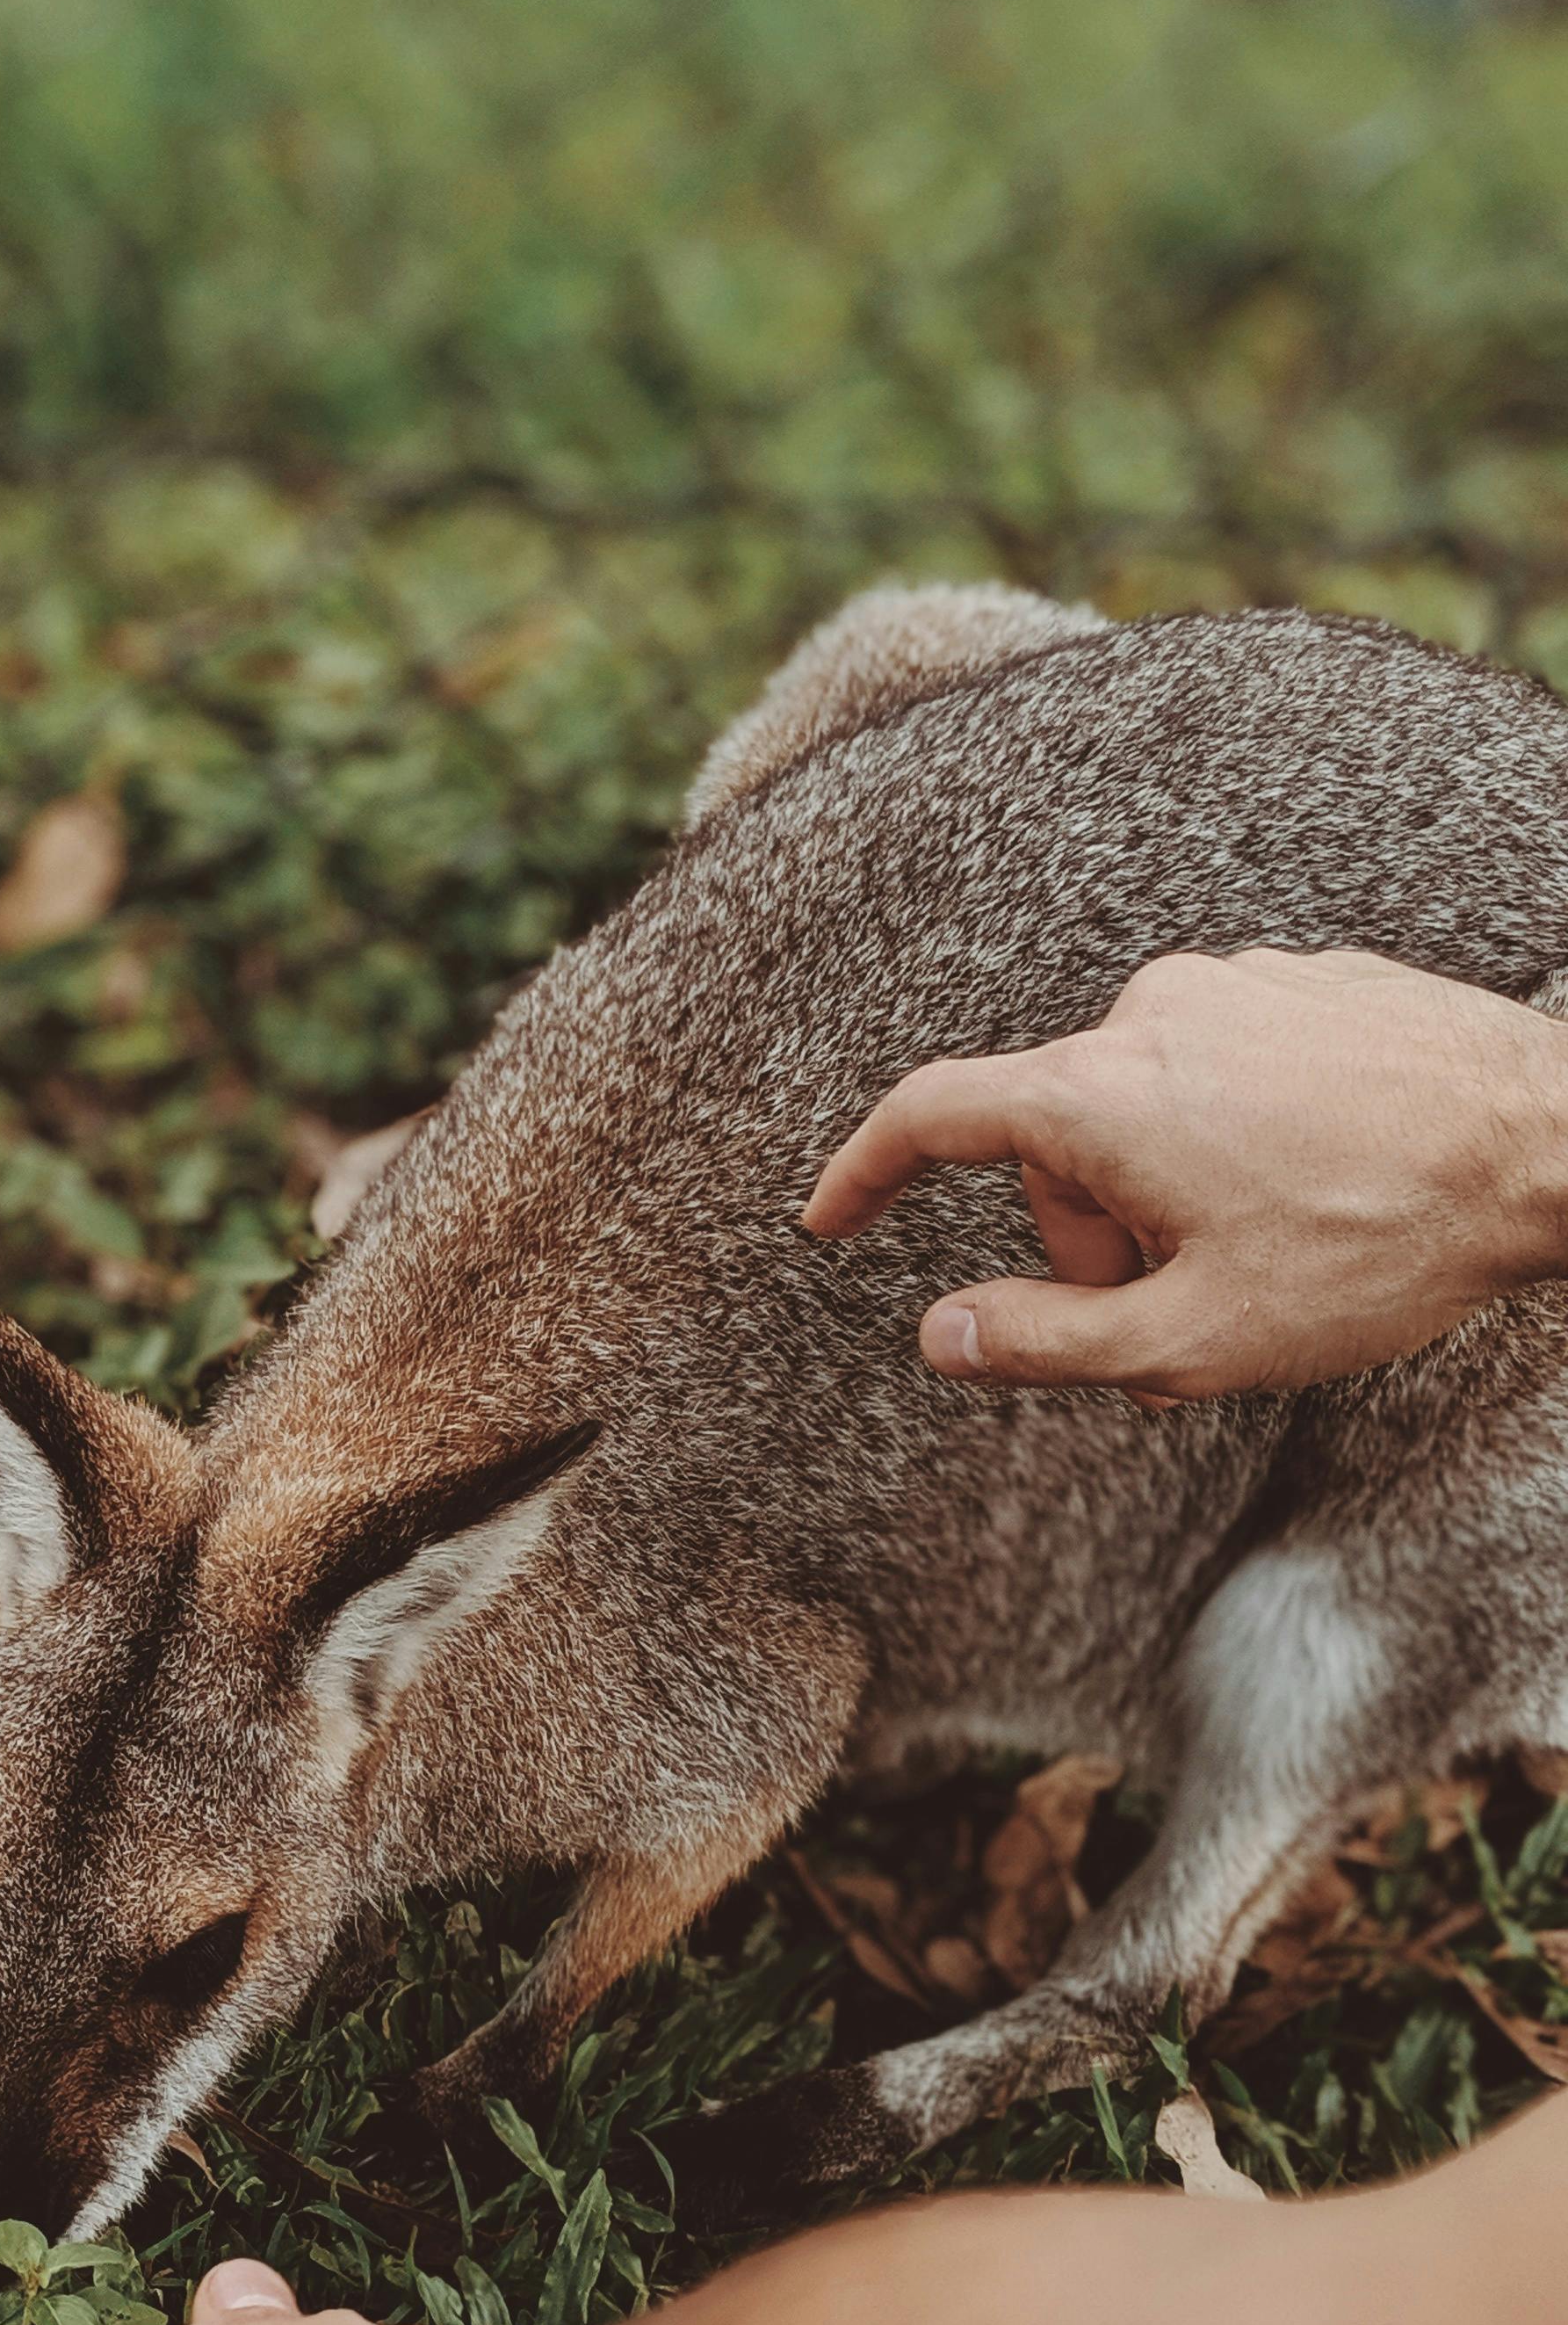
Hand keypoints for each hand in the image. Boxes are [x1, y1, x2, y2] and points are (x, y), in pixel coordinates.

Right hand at [801, 946, 1567, 1398]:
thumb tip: (941, 1336)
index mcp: (1099, 1097)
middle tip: (1180, 1311)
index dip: (862, 1171)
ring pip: (1143, 1110)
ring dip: (1168, 1194)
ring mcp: (1237, 984)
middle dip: (1092, 1238)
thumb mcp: (1193, 1341)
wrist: (1554, 1145)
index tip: (828, 1217)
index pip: (930, 1115)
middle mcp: (1152, 1014)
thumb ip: (1046, 1345)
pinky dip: (1234, 1141)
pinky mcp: (1308, 980)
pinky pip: (1223, 1071)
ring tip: (1267, 1256)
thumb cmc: (1377, 1247)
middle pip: (1057, 1141)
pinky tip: (1319, 1190)